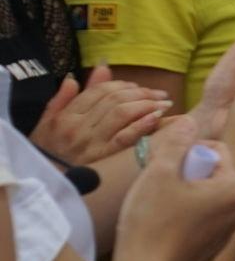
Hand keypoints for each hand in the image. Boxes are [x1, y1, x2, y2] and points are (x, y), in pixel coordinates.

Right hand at [31, 66, 171, 163]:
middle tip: (159, 94)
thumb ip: (65, 97)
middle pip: (114, 100)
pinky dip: (142, 125)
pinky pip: (125, 138)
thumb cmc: (47, 154)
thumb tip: (83, 74)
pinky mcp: (103, 159)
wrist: (43, 185)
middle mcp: (77, 127)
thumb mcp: (48, 123)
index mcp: (65, 117)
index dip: (122, 85)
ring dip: (147, 104)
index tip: (138, 87)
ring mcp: (91, 143)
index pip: (98, 91)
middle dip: (141, 93)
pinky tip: (157, 117)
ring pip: (121, 113)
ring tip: (164, 104)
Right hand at [112, 115, 234, 260]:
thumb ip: (177, 142)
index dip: (190, 149)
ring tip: (157, 205)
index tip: (167, 161)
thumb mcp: (160, 171)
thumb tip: (189, 122)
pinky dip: (182, 219)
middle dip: (187, 172)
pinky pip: (198, 224)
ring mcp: (225, 235)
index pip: (218, 151)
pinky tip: (160, 227)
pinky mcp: (210, 252)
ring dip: (184, 195)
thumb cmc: (152, 220)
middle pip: (212, 175)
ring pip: (205, 200)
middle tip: (158, 181)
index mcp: (233, 188)